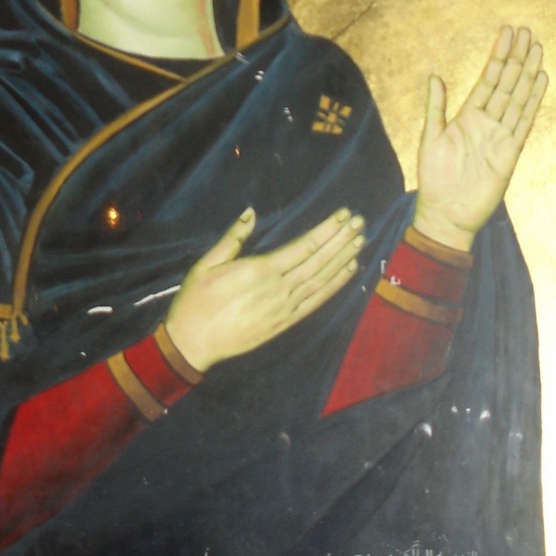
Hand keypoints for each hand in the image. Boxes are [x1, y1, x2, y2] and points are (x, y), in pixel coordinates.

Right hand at [165, 206, 363, 372]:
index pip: (304, 246)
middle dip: (341, 240)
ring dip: (343, 259)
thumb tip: (250, 212)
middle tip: (361, 222)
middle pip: (318, 261)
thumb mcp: (205, 264)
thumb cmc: (195, 300)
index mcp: (260, 270)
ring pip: (322, 280)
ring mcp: (285, 308)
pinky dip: (335, 286)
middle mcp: (279, 289)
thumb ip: (232, 238)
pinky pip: (316, 301)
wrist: (194, 343)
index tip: (344, 215)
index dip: (327, 230)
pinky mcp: (285, 322)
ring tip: (361, 241)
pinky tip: (349, 271)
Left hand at [414, 25, 547, 252]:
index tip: (506, 33)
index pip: (487, 79)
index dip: (497, 56)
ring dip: (528, 73)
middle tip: (527, 32)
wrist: (446, 212)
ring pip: (518, 97)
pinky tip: (541, 80)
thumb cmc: (434, 177)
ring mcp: (500, 135)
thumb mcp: (430, 137)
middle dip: (516, 57)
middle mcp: (486, 121)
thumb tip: (434, 76)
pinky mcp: (510, 152)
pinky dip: (533, 101)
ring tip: (538, 49)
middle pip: (506, 83)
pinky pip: (524, 121)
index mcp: (466, 115)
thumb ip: (436, 107)